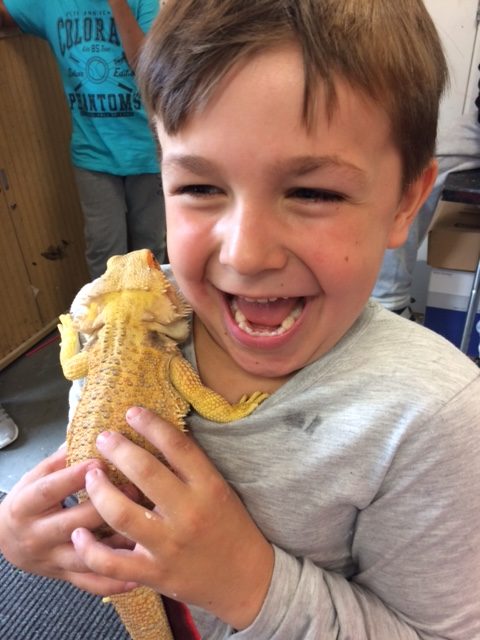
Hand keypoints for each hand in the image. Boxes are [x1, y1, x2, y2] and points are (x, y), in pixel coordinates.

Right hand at [0, 448, 136, 594]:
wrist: (6, 541)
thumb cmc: (29, 501)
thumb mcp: (36, 476)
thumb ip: (63, 458)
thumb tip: (94, 432)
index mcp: (25, 505)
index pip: (49, 490)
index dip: (73, 477)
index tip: (100, 461)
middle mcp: (36, 535)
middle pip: (72, 523)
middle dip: (105, 506)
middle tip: (135, 490)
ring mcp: (51, 559)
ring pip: (85, 555)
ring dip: (116, 543)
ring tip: (144, 529)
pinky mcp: (64, 576)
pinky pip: (90, 583)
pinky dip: (114, 581)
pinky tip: (138, 575)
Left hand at [72, 407, 273, 629]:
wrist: (245, 578)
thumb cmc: (230, 525)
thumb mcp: (219, 489)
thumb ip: (191, 467)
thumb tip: (157, 433)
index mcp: (209, 487)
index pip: (177, 446)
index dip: (151, 425)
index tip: (132, 412)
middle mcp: (189, 514)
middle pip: (145, 473)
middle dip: (118, 449)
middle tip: (103, 438)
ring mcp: (170, 546)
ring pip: (122, 514)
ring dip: (99, 490)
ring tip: (90, 475)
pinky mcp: (154, 574)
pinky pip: (113, 563)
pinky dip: (90, 549)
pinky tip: (79, 532)